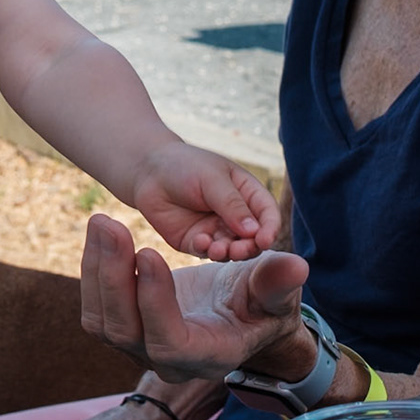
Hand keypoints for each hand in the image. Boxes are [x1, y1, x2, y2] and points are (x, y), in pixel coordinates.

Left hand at [79, 214, 310, 382]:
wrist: (238, 313)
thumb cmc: (262, 304)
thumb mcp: (277, 293)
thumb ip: (279, 281)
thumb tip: (295, 265)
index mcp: (210, 355)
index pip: (171, 343)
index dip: (155, 302)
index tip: (148, 252)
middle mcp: (170, 362)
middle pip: (126, 332)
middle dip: (114, 278)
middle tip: (112, 226)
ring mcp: (141, 350)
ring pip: (102, 322)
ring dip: (97, 270)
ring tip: (102, 222)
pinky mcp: (123, 331)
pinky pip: (95, 309)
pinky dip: (91, 270)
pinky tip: (99, 234)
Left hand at [128, 142, 279, 260]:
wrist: (148, 172)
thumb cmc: (184, 166)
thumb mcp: (212, 179)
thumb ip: (232, 204)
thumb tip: (254, 231)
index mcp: (247, 194)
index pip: (268, 214)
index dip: (270, 228)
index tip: (265, 239)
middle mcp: (236, 216)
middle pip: (253, 238)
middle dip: (249, 247)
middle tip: (239, 250)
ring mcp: (217, 231)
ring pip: (232, 250)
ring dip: (228, 252)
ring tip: (218, 249)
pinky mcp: (197, 242)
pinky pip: (207, 252)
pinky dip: (207, 250)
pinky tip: (201, 241)